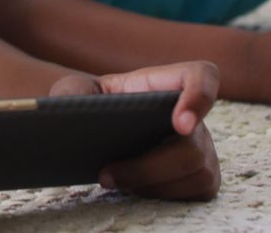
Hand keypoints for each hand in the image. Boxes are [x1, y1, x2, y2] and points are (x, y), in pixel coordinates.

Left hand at [49, 61, 220, 200]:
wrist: (93, 132)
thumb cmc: (90, 105)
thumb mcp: (73, 92)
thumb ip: (71, 93)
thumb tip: (69, 111)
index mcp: (164, 85)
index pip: (201, 76)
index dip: (200, 96)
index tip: (180, 124)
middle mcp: (191, 114)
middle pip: (193, 144)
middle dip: (148, 167)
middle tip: (107, 173)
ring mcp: (200, 145)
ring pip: (197, 172)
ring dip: (152, 184)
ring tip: (114, 179)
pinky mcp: (200, 173)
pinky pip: (198, 190)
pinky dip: (164, 194)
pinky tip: (134, 188)